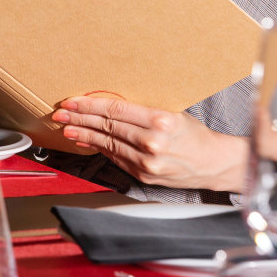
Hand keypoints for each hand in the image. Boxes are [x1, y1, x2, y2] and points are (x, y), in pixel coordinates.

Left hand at [52, 94, 249, 193]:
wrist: (214, 163)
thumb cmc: (193, 134)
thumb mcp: (171, 113)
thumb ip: (141, 111)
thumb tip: (106, 106)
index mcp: (161, 120)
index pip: (115, 110)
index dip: (89, 105)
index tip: (72, 101)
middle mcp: (153, 142)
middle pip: (107, 127)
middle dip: (80, 119)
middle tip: (61, 114)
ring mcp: (148, 161)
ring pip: (108, 144)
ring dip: (84, 135)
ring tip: (67, 129)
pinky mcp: (145, 175)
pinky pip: (116, 158)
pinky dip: (100, 149)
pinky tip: (87, 142)